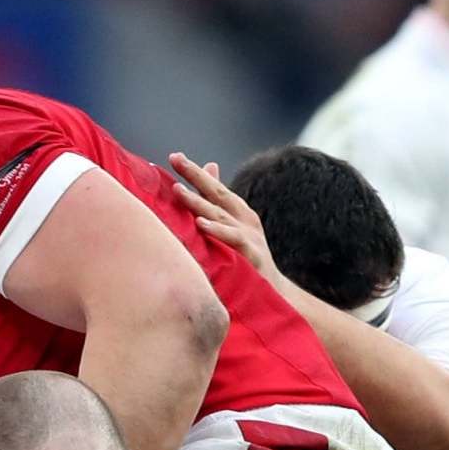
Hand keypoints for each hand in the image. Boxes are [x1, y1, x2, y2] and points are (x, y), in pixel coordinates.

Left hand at [167, 153, 276, 280]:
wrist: (274, 292)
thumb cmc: (248, 261)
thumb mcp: (232, 231)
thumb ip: (219, 206)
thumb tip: (208, 173)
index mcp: (238, 213)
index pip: (214, 187)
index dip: (195, 172)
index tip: (174, 156)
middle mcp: (244, 220)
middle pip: (217, 193)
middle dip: (196, 175)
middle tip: (176, 159)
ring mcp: (249, 235)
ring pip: (220, 214)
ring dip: (198, 202)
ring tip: (177, 190)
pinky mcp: (252, 254)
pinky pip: (232, 239)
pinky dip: (217, 230)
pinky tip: (200, 223)